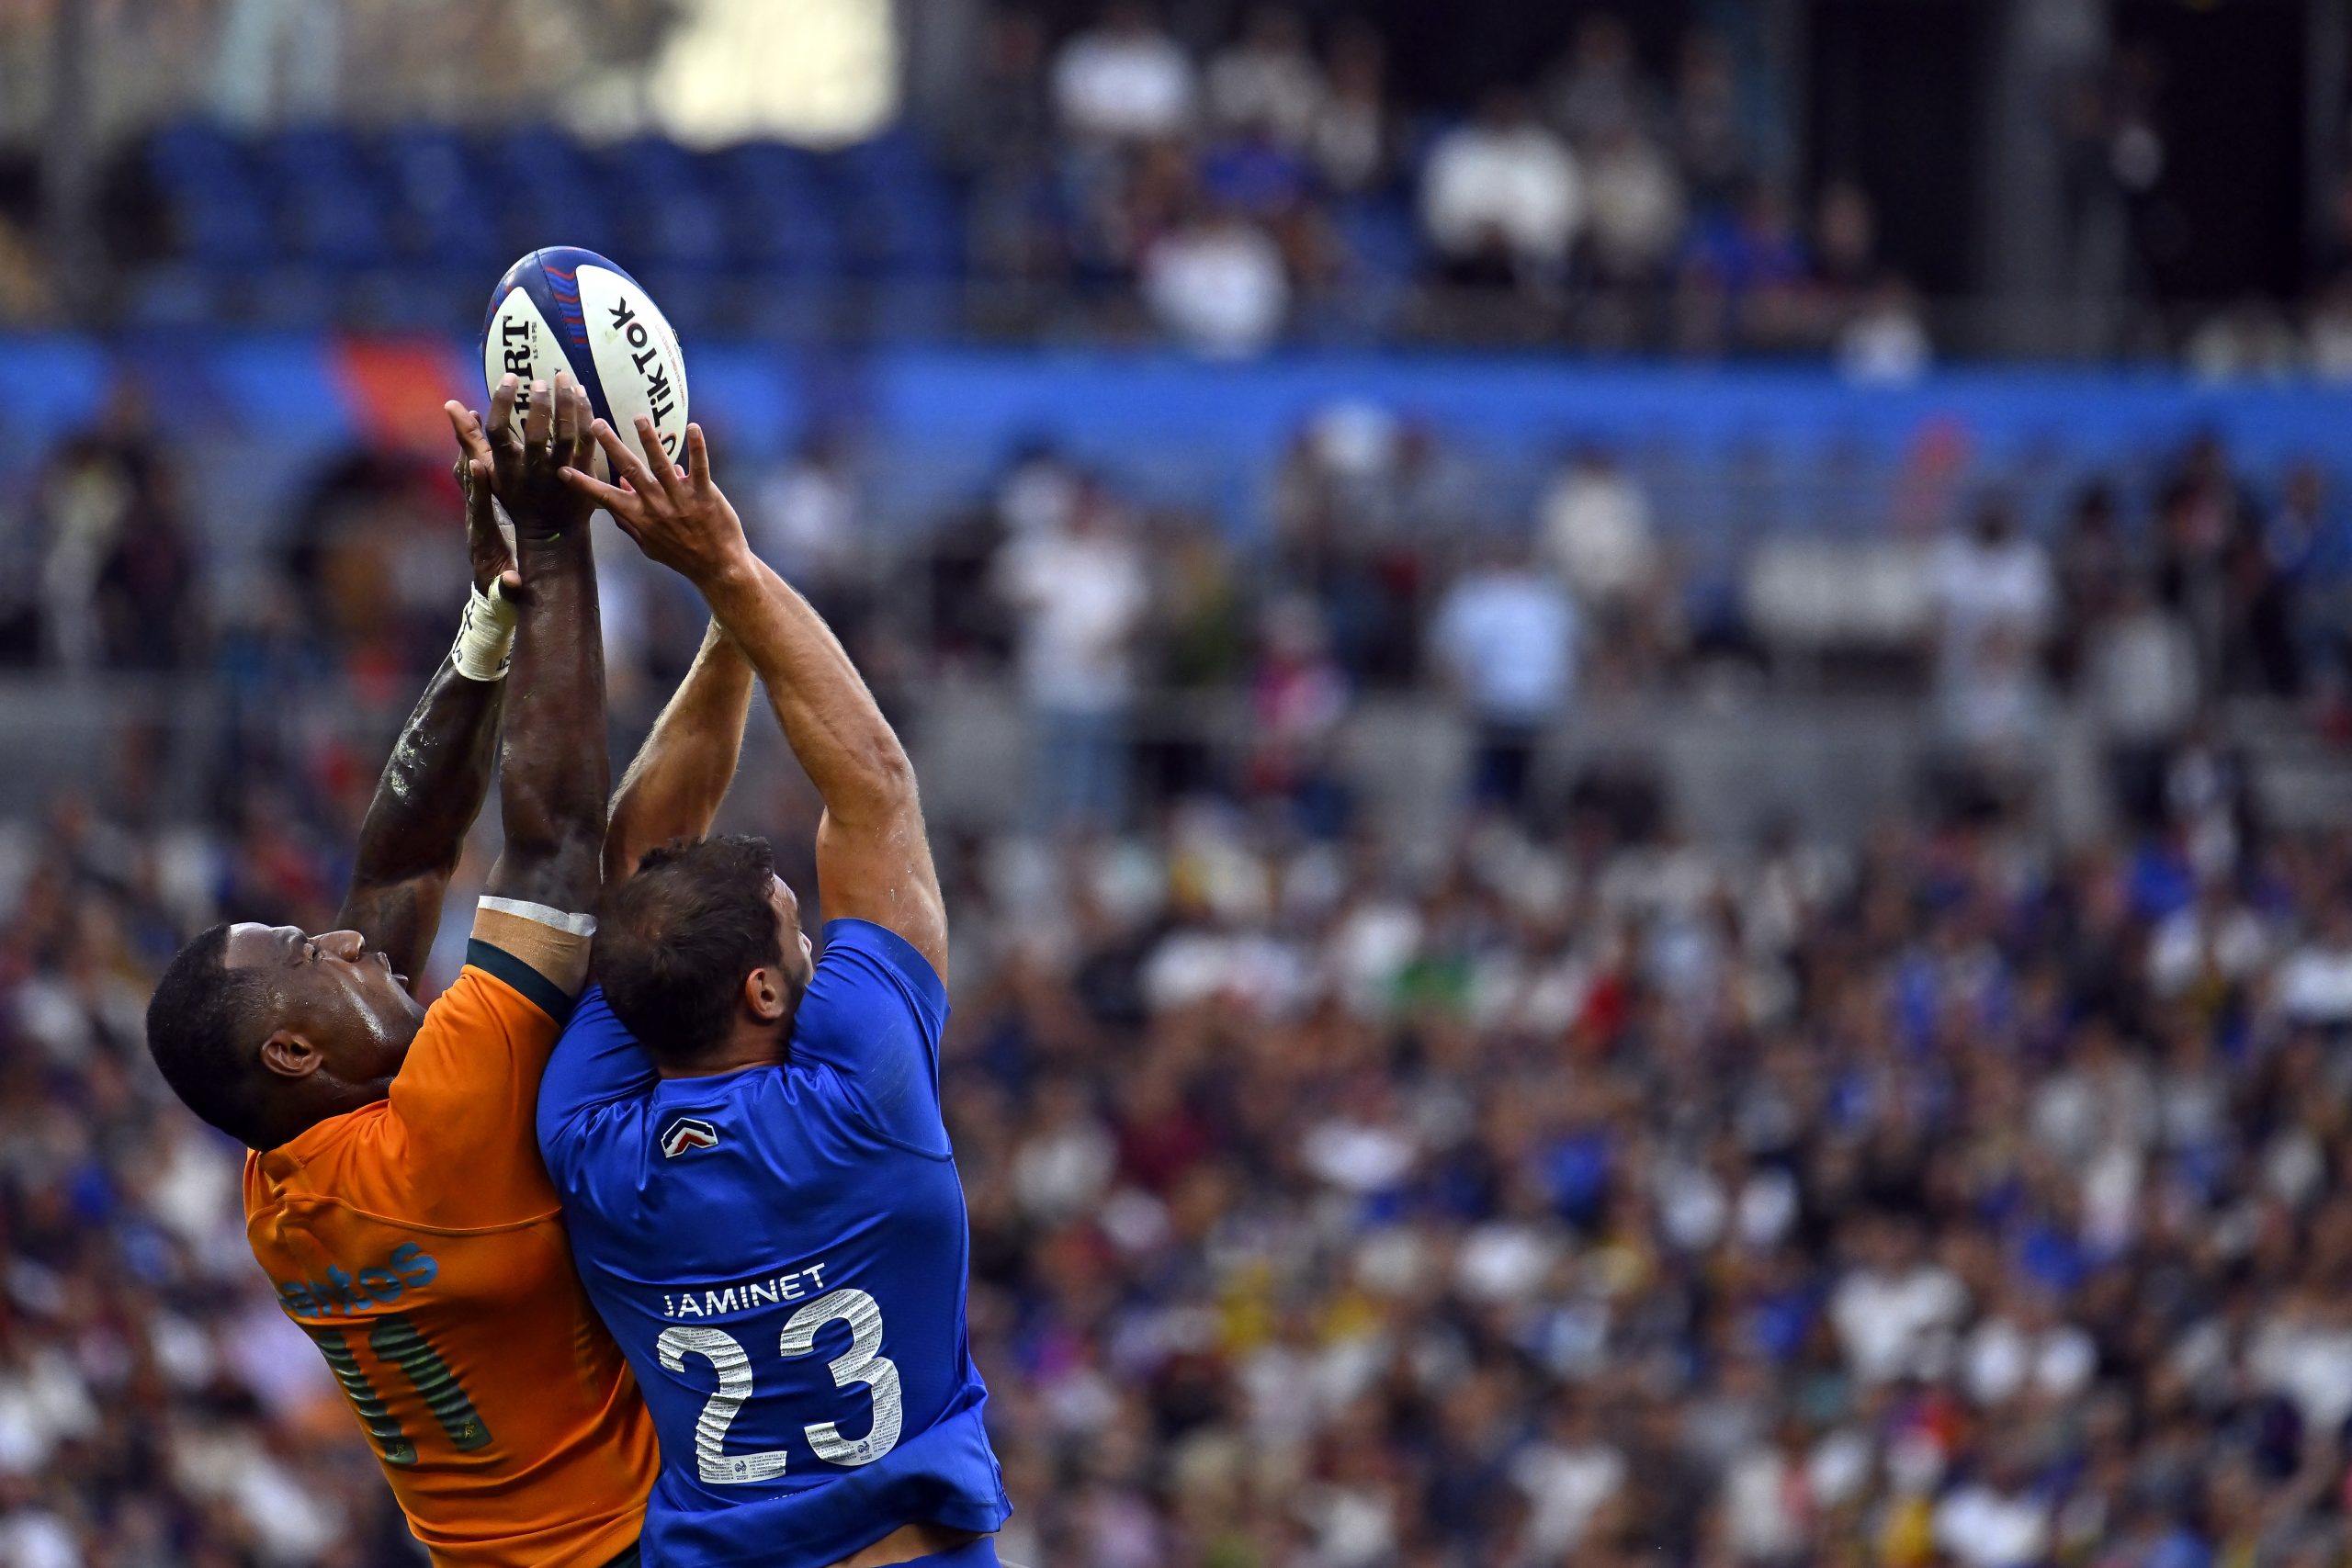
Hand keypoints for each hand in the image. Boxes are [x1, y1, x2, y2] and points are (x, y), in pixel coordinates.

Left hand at [444, 400, 518, 595]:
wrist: (493, 592)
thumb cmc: (503, 592)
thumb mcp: (507, 594)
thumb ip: (507, 589)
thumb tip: (513, 583)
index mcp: (483, 539)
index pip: (479, 508)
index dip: (478, 487)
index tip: (479, 464)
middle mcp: (474, 520)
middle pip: (466, 481)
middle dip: (466, 451)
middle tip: (465, 422)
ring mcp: (474, 511)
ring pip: (467, 472)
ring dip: (469, 443)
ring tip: (472, 414)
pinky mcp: (480, 506)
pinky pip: (476, 474)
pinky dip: (477, 450)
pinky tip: (482, 429)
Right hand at [485, 372, 595, 540]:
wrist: (552, 530)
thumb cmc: (515, 494)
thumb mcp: (488, 469)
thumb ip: (469, 437)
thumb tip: (450, 404)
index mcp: (506, 468)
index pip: (498, 432)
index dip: (501, 402)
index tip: (509, 378)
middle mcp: (534, 471)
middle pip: (538, 435)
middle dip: (539, 405)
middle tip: (540, 381)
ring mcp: (562, 473)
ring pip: (568, 435)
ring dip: (567, 404)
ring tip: (563, 378)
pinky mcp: (586, 474)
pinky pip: (588, 440)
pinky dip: (586, 415)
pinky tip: (581, 393)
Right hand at [564, 418, 753, 586]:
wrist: (718, 567)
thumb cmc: (681, 556)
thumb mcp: (648, 544)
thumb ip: (631, 520)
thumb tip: (618, 491)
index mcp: (640, 517)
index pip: (605, 498)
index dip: (584, 484)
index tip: (563, 470)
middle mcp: (657, 505)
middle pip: (630, 471)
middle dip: (612, 447)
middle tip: (597, 424)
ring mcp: (681, 498)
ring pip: (662, 465)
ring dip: (650, 440)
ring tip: (639, 419)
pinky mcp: (705, 494)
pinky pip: (700, 467)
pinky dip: (697, 447)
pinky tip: (694, 427)